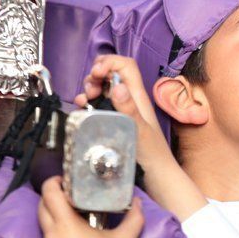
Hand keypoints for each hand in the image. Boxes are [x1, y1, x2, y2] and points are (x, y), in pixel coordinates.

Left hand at [35, 177, 144, 237]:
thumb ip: (134, 217)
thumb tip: (138, 201)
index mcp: (66, 225)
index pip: (50, 195)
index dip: (52, 183)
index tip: (60, 182)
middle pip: (42, 210)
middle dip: (51, 203)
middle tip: (66, 203)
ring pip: (46, 236)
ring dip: (56, 232)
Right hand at [75, 55, 172, 170]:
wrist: (156, 175)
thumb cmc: (152, 154)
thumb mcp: (139, 130)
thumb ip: (129, 109)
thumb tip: (118, 87)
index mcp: (138, 96)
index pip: (125, 66)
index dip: (109, 62)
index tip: (96, 73)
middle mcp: (129, 99)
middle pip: (111, 74)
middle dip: (95, 76)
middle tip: (90, 92)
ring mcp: (121, 110)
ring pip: (103, 88)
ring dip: (90, 88)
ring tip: (84, 100)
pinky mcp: (114, 121)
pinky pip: (98, 104)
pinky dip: (88, 102)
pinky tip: (82, 108)